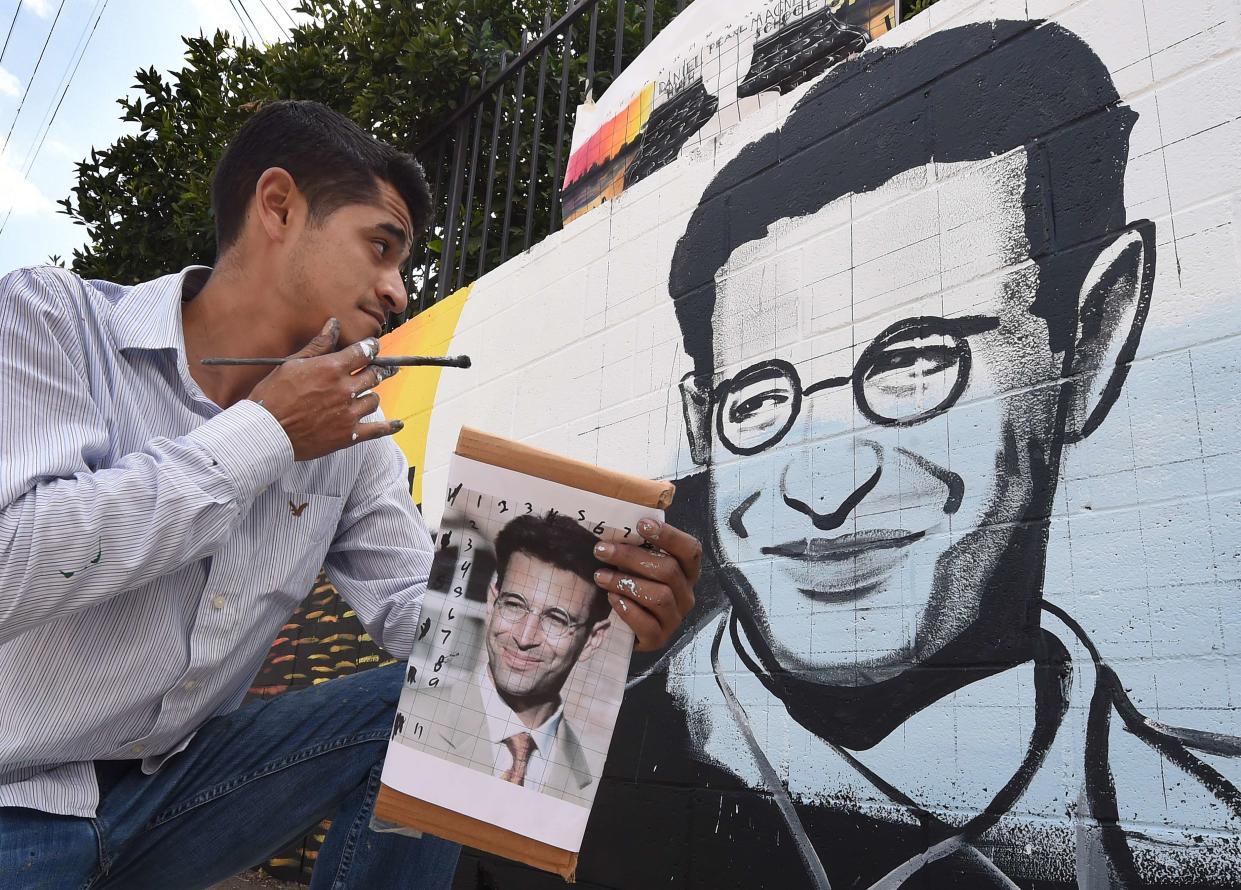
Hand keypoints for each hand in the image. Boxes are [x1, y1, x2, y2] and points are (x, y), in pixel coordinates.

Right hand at [247, 318, 401, 460]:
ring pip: (373, 399)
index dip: (371, 348)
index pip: (363, 352)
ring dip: (370, 395)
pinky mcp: (348, 435)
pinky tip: (397, 424)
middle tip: (378, 369)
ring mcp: (348, 413)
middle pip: (373, 375)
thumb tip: (333, 324)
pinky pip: (377, 430)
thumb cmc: (273, 396)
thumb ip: (318, 345)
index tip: (373, 346)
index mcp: (332, 369)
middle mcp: (344, 390)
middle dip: (376, 369)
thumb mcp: (292, 364)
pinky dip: (389, 427)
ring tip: (365, 395)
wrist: (266, 432)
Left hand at [593, 519, 699, 651]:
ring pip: (659, 597)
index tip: (641, 524)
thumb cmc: (634, 587)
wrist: (626, 629)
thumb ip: (637, 547)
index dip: (669, 535)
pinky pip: (648, 625)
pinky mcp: (659, 639)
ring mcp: (674, 618)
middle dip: (632, 557)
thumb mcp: (639, 565)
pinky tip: (612, 599)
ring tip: (600, 576)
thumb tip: (616, 525)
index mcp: (687, 572)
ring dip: (626, 583)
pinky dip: (628, 610)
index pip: (690, 550)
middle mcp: (686, 595)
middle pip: (668, 570)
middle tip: (602, 550)